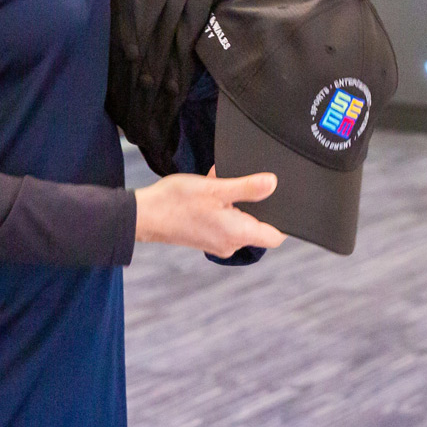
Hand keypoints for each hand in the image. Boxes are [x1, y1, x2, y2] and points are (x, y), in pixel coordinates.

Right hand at [133, 171, 285, 255]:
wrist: (144, 216)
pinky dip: (221, 205)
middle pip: (257, 226)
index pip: (275, 236)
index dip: (283, 221)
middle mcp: (230, 243)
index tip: (281, 203)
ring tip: (218, 183)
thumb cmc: (177, 202)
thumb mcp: (215, 189)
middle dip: (252, 203)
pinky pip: (223, 221)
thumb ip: (247, 188)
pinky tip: (209, 189)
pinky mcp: (206, 238)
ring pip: (238, 220)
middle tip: (240, 183)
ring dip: (233, 201)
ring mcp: (217, 242)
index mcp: (238, 234)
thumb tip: (273, 183)